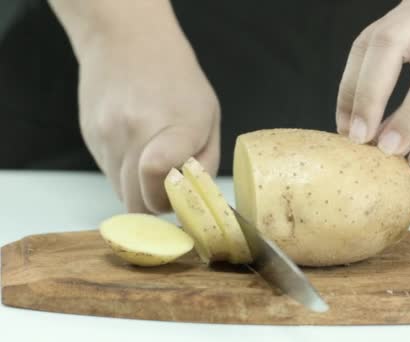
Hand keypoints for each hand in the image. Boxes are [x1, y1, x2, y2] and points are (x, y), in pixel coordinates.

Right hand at [78, 33, 219, 212]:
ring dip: (139, 189)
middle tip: (170, 186)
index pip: (158, 176)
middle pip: (137, 203)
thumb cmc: (178, 80)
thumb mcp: (209, 116)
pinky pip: (109, 174)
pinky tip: (135, 145)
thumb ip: (205, 162)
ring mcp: (107, 136)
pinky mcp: (90, 138)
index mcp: (174, 126)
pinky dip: (124, 172)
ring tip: (152, 159)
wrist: (128, 41)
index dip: (170, 199)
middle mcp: (134, 133)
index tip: (180, 193)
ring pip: (121, 193)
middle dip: (156, 204)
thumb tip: (192, 199)